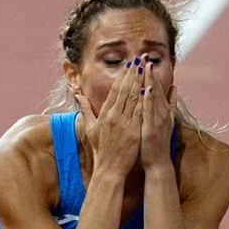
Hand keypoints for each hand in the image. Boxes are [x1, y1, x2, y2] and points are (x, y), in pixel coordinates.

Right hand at [73, 60, 141, 177]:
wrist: (109, 169)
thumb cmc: (101, 149)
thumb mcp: (90, 128)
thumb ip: (85, 110)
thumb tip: (78, 95)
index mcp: (105, 114)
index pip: (114, 90)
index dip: (122, 76)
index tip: (129, 65)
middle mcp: (114, 116)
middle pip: (125, 90)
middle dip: (133, 74)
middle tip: (140, 59)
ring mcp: (124, 123)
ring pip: (133, 98)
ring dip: (140, 81)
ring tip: (147, 68)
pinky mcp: (133, 131)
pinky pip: (140, 112)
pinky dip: (145, 100)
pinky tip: (150, 88)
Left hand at [140, 60, 176, 169]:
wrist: (158, 163)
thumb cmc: (157, 144)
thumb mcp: (165, 121)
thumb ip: (170, 104)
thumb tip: (174, 88)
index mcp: (163, 110)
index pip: (157, 88)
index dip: (151, 74)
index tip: (147, 60)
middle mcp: (162, 113)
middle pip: (156, 88)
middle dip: (150, 72)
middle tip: (145, 56)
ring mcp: (158, 120)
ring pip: (154, 97)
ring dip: (150, 81)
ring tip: (146, 66)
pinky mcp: (153, 128)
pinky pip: (150, 111)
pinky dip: (149, 99)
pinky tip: (145, 89)